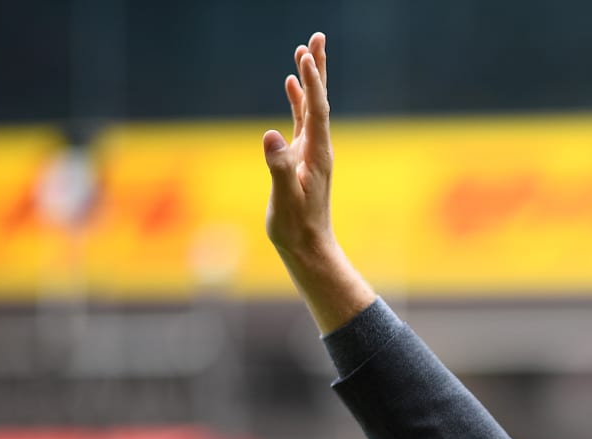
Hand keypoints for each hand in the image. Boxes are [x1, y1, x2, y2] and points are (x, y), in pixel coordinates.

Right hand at [263, 32, 333, 260]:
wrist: (308, 247)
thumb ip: (279, 167)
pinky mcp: (302, 157)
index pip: (317, 110)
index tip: (305, 56)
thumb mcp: (285, 198)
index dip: (312, 83)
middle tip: (317, 38)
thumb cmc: (296, 227)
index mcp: (317, 154)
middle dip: (318, 69)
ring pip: (311, 107)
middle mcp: (318, 148)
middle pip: (320, 100)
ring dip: (309, 79)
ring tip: (304, 51)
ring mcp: (311, 151)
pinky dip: (298, 100)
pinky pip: (302, 120)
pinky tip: (291, 85)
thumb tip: (272, 136)